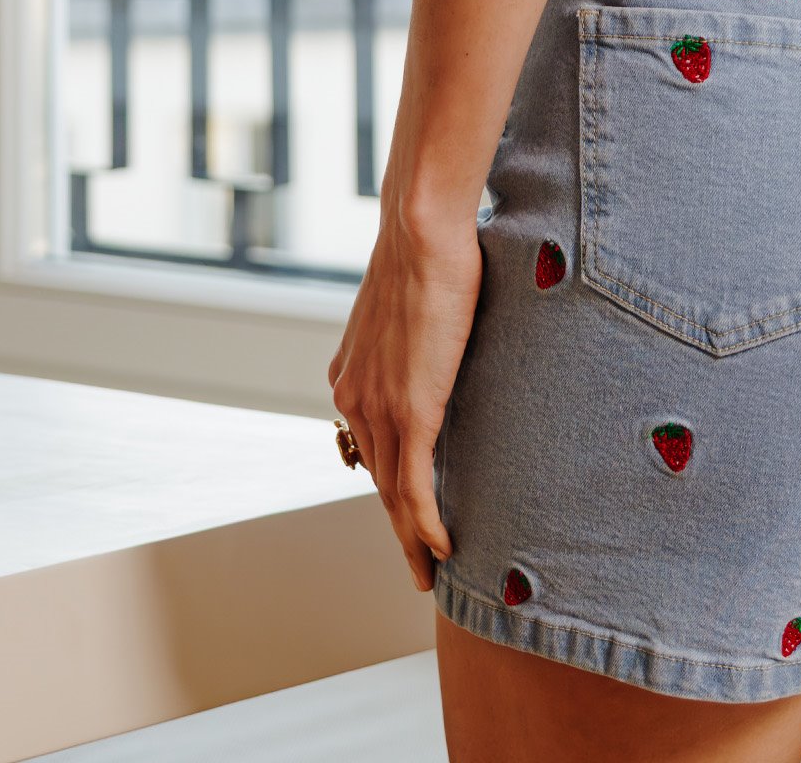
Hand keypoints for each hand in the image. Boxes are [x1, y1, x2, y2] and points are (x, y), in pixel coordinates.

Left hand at [327, 209, 481, 592]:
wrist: (420, 230)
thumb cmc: (429, 247)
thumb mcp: (415, 300)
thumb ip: (420, 330)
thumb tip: (447, 324)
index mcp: (353, 373)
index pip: (372, 445)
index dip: (391, 484)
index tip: (407, 511)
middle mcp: (354, 397)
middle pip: (378, 480)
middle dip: (397, 526)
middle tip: (418, 562)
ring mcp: (379, 407)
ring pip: (394, 493)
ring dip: (412, 538)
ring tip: (431, 569)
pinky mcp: (410, 410)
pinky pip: (414, 486)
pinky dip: (424, 524)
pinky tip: (441, 549)